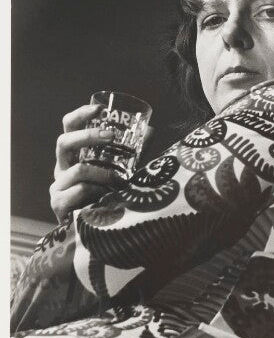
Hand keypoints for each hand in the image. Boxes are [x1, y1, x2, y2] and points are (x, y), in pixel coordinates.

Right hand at [49, 103, 124, 222]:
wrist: (97, 228)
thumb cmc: (108, 191)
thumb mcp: (122, 166)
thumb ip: (134, 149)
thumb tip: (151, 129)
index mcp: (75, 153)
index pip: (69, 127)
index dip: (80, 115)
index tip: (99, 109)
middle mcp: (63, 166)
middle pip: (64, 142)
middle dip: (88, 136)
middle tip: (111, 136)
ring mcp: (58, 185)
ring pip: (77, 169)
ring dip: (102, 172)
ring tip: (118, 179)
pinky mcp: (58, 203)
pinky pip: (77, 191)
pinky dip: (95, 191)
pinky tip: (105, 196)